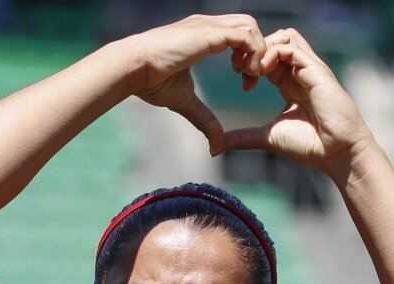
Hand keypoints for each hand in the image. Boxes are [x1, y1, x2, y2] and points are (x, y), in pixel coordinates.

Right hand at [122, 14, 267, 154]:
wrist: (134, 68)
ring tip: (247, 76)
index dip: (249, 57)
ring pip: (251, 26)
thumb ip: (204, 120)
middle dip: (258, 52)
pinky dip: (254, 53)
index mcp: (203, 35)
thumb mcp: (185, 102)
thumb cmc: (151, 81)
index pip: (239, 34)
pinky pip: (247, 36)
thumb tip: (216, 148)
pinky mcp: (210, 33)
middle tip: (250, 80)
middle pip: (249, 25)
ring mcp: (209, 26)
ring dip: (258, 52)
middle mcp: (208, 26)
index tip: (244, 83)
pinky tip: (244, 74)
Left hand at [222, 28, 374, 179]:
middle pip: (276, 39)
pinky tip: (262, 72)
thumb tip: (217, 145)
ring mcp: (310, 69)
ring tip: (252, 69)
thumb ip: (245, 137)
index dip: (251, 61)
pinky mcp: (316, 71)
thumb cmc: (310, 146)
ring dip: (264, 47)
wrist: (338, 154)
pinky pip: (292, 47)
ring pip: (286, 35)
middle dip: (254, 48)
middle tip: (241, 69)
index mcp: (290, 83)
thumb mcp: (269, 137)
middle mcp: (300, 72)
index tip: (242, 80)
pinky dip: (273, 53)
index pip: (268, 56)